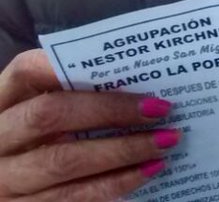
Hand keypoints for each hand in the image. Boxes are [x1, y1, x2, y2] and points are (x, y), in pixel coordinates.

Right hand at [0, 50, 180, 200]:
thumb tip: (138, 83)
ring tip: (166, 143)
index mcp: (0, 102)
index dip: (73, 66)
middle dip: (109, 110)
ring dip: (122, 152)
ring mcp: (5, 178)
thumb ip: (71, 93)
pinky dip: (114, 184)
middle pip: (50, 115)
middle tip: (160, 110)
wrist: (11, 184)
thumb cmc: (38, 138)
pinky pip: (71, 198)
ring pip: (64, 161)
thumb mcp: (40, 111)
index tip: (123, 66)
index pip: (27, 70)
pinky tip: (146, 172)